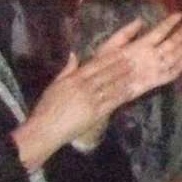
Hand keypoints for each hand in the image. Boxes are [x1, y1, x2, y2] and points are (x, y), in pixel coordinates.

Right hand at [13, 50, 137, 168]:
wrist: (46, 128)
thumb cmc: (47, 107)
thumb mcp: (54, 85)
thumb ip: (67, 70)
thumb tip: (74, 54)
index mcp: (72, 79)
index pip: (94, 66)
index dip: (109, 59)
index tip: (121, 53)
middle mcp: (82, 87)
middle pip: (105, 74)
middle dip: (120, 67)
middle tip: (133, 60)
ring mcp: (90, 100)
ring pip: (110, 87)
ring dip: (123, 79)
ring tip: (135, 73)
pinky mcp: (95, 113)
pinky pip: (111, 102)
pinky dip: (121, 96)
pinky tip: (130, 91)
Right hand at [92, 14, 181, 101]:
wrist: (101, 89)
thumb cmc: (102, 65)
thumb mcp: (109, 45)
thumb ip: (125, 33)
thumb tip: (140, 20)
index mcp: (139, 46)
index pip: (159, 32)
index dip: (170, 23)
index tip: (179, 14)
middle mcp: (150, 58)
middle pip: (171, 44)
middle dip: (181, 34)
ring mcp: (154, 71)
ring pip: (174, 58)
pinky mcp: (155, 83)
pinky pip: (171, 75)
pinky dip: (179, 67)